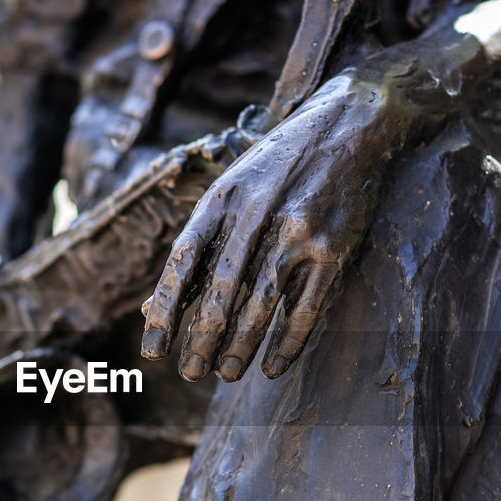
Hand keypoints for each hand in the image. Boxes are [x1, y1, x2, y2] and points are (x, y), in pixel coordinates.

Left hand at [139, 67, 424, 381]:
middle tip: (191, 374)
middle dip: (202, 339)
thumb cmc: (277, 166)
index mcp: (222, 198)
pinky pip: (306, 308)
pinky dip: (287, 343)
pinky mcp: (333, 248)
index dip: (165, 310)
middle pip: (221, 290)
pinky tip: (273, 367)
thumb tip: (151, 309)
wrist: (348, 126)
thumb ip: (197, 245)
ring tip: (227, 374)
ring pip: (261, 303)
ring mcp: (297, 231)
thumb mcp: (230, 191)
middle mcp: (256, 214)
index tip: (153, 351)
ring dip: (241, 346)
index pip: (183, 262)